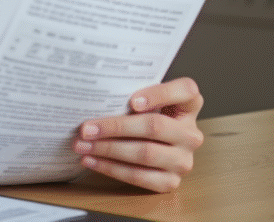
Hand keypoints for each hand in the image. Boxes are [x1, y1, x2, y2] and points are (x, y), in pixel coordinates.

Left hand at [73, 77, 204, 191]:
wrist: (151, 146)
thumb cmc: (142, 116)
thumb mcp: (143, 100)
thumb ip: (130, 94)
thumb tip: (93, 96)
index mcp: (188, 106)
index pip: (186, 91)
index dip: (160, 94)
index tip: (132, 101)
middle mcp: (191, 134)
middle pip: (154, 127)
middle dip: (116, 127)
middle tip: (86, 128)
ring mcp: (183, 160)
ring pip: (145, 153)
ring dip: (108, 150)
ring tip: (83, 145)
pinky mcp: (171, 181)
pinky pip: (140, 176)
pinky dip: (111, 168)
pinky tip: (92, 161)